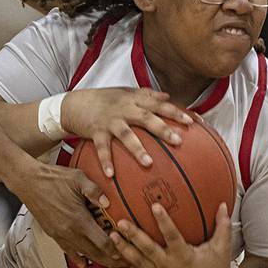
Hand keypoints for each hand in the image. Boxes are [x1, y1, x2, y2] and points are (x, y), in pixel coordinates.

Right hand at [18, 162, 118, 267]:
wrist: (28, 182)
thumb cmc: (54, 178)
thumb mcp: (78, 178)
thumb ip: (95, 190)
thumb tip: (108, 202)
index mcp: (79, 220)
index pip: (102, 242)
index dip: (116, 250)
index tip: (126, 254)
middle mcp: (69, 232)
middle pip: (94, 253)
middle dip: (110, 260)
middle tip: (124, 264)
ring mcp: (60, 235)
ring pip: (82, 254)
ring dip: (96, 261)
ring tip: (109, 266)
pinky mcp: (53, 234)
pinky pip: (68, 251)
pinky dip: (78, 258)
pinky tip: (84, 263)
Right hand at [60, 88, 191, 177]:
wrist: (74, 104)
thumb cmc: (104, 100)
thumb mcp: (126, 92)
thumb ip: (147, 94)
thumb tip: (168, 97)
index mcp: (134, 100)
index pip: (159, 104)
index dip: (176, 112)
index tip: (193, 122)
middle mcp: (124, 108)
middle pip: (146, 118)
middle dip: (163, 128)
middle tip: (178, 141)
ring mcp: (110, 121)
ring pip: (126, 134)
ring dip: (137, 149)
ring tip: (149, 163)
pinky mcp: (96, 132)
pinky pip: (102, 148)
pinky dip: (106, 161)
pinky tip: (111, 176)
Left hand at [107, 203, 234, 267]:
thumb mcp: (222, 247)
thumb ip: (222, 225)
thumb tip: (225, 203)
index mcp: (184, 256)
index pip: (172, 236)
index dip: (163, 221)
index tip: (155, 206)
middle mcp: (169, 266)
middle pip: (148, 249)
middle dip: (133, 236)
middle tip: (120, 222)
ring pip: (138, 262)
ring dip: (123, 250)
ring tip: (112, 236)